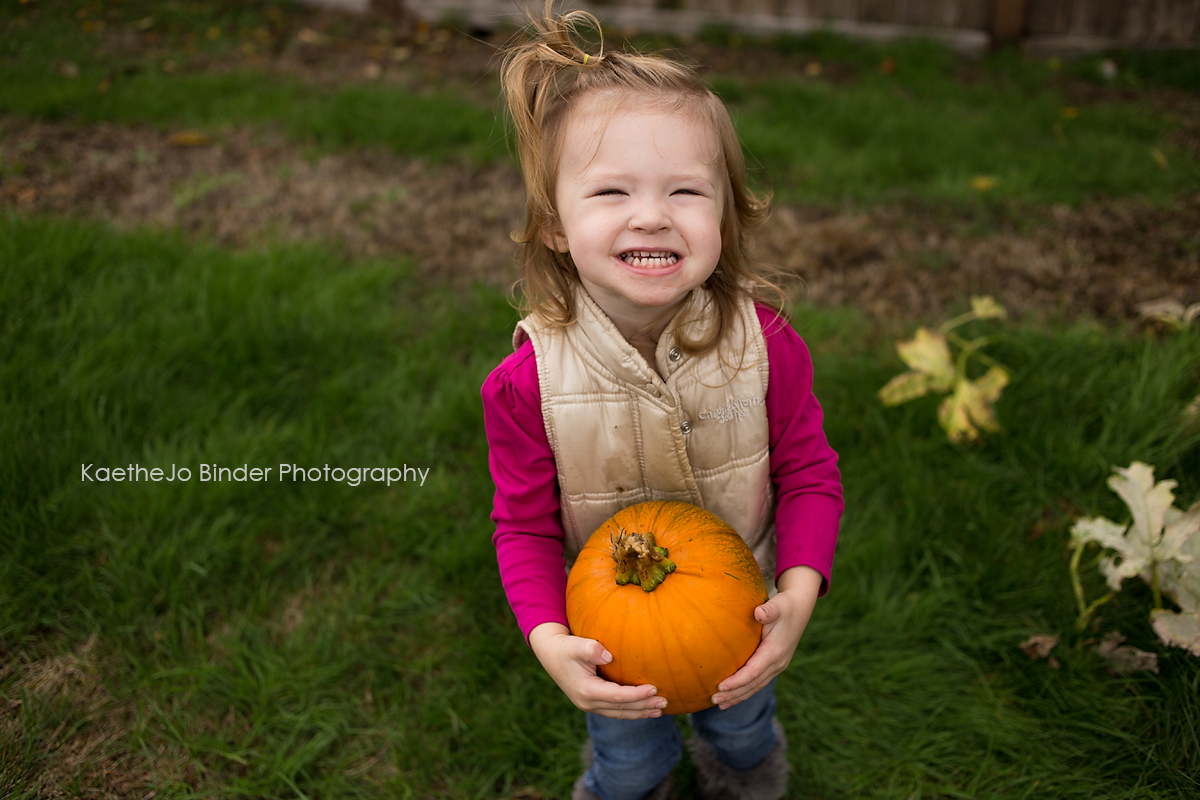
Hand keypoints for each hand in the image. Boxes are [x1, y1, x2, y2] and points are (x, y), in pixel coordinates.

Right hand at [528, 622, 668, 718]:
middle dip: (644, 706)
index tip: (654, 688)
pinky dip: (631, 710)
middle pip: (621, 709)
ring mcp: (589, 705)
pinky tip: (644, 708)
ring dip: (640, 712)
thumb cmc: (565, 647)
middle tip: (665, 702)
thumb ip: (591, 648)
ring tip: (659, 710)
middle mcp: (588, 702)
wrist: (550, 654)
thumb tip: (608, 655)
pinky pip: (615, 710)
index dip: (637, 695)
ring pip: (619, 713)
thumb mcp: (575, 644)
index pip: (617, 697)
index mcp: (586, 690)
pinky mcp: (592, 702)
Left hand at [710, 565, 822, 709]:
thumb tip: (759, 613)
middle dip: (734, 694)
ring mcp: (777, 666)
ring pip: (756, 686)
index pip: (753, 672)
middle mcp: (778, 663)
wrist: (799, 609)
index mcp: (775, 652)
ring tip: (720, 704)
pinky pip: (758, 682)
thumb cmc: (784, 606)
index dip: (737, 681)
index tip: (720, 686)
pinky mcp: (774, 666)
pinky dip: (745, 690)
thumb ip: (769, 611)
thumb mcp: (777, 606)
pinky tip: (731, 696)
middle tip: (714, 699)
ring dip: (738, 696)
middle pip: (753, 684)